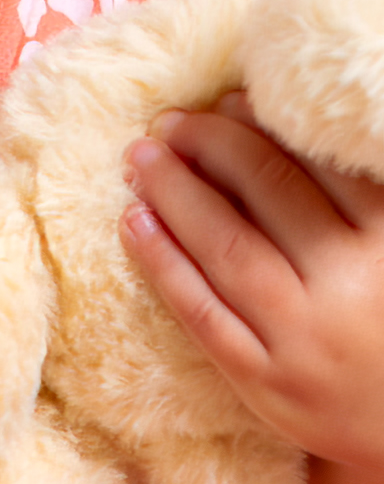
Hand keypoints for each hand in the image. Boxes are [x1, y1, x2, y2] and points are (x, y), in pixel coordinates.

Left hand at [122, 92, 383, 469]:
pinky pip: (200, 312)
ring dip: (173, 193)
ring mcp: (305, 337)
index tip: (224, 101)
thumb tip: (263, 122)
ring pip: (226, 247)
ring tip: (141, 158)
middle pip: (267, 193)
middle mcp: (350, 285)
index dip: (261, 125)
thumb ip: (349, 199)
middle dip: (209, 145)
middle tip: (170, 121)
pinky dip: (162, 263)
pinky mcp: (265, 382)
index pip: (318, 163)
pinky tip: (134, 223)